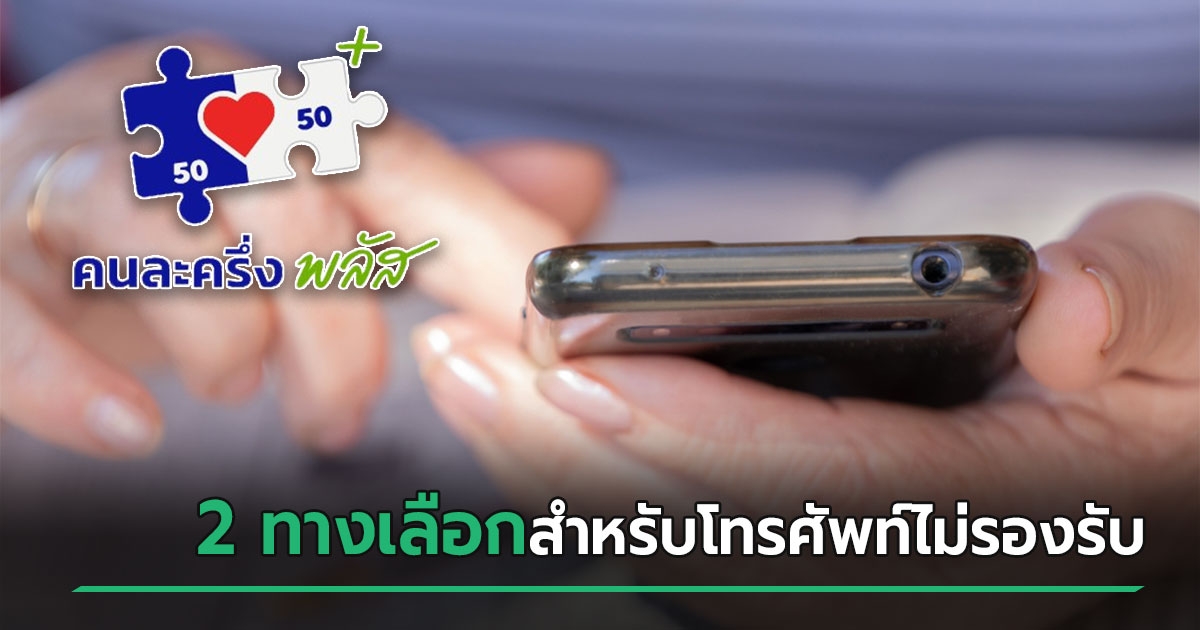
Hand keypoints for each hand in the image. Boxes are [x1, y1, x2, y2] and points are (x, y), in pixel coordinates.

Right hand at [0, 37, 609, 457]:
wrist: (7, 210)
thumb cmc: (178, 216)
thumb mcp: (318, 202)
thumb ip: (443, 200)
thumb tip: (577, 181)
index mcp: (259, 100)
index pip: (395, 160)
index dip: (479, 243)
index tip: (538, 320)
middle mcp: (160, 115)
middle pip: (292, 200)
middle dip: (338, 327)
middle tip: (341, 405)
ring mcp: (54, 175)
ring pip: (164, 236)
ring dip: (227, 345)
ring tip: (238, 387)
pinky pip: (8, 312)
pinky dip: (71, 380)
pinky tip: (127, 425)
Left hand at [413, 196, 1197, 625]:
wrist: (1162, 447)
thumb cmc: (1171, 374)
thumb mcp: (1194, 309)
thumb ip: (1151, 298)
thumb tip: (1064, 311)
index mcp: (1032, 517)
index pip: (832, 486)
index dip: (696, 432)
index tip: (576, 367)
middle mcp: (928, 579)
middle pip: (722, 540)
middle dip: (579, 456)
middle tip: (467, 363)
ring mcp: (866, 588)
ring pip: (688, 558)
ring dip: (563, 471)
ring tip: (469, 382)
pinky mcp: (822, 573)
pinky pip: (690, 549)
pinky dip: (597, 486)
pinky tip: (530, 426)